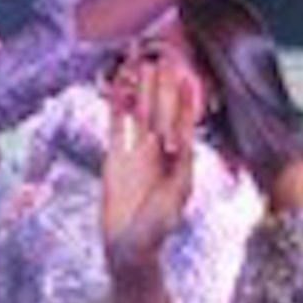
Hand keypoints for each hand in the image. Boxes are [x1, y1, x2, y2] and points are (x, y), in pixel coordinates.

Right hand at [100, 55, 202, 286]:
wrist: (128, 248)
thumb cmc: (155, 231)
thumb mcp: (173, 202)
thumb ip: (179, 172)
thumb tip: (185, 145)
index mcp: (180, 160)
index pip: (181, 122)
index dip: (181, 98)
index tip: (183, 73)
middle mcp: (161, 152)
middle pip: (160, 111)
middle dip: (160, 84)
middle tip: (159, 53)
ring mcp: (138, 151)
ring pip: (138, 112)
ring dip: (138, 87)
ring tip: (137, 58)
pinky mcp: (116, 155)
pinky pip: (117, 123)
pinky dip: (117, 103)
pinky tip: (117, 82)